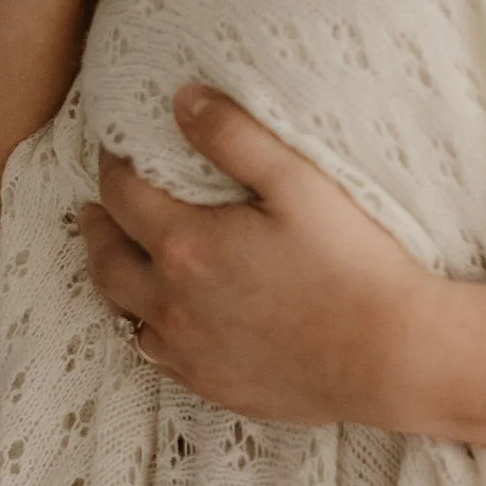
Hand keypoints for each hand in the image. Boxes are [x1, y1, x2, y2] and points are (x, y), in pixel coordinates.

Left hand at [82, 86, 434, 424]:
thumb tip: (181, 100)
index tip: (115, 150)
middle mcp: (173, 304)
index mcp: (186, 246)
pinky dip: (148, 327)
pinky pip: (158, 355)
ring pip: (124, 312)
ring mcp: (190, 352)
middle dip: (97, 225)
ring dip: (116, 278)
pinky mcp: (213, 385)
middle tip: (95, 205)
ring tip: (121, 257)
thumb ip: (234, 136)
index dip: (112, 166)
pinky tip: (164, 318)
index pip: (122, 196)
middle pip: (107, 258)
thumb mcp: (298, 182)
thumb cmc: (353, 263)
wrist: (391, 357)